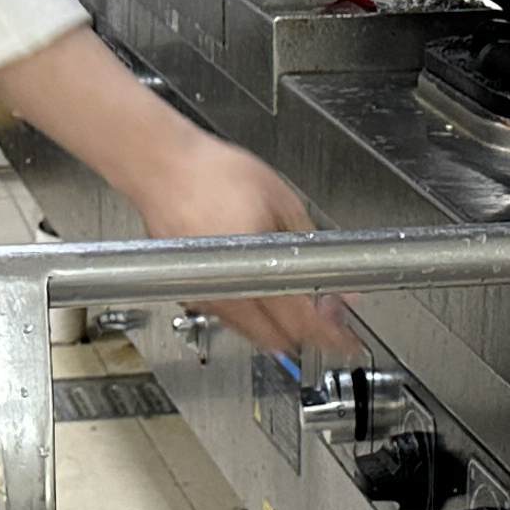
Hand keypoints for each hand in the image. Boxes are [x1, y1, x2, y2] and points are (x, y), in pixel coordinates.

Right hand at [127, 131, 353, 365]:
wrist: (163, 169)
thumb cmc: (216, 175)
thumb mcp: (284, 202)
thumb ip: (315, 249)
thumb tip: (342, 285)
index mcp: (254, 270)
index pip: (301, 323)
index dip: (330, 336)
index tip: (346, 339)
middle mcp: (227, 292)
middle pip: (277, 341)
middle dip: (306, 333)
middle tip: (326, 312)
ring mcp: (206, 297)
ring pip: (253, 334)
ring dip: (279, 325)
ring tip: (297, 295)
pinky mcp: (193, 293)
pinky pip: (231, 318)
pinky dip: (255, 313)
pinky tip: (263, 286)